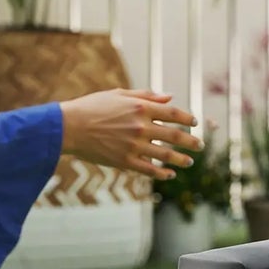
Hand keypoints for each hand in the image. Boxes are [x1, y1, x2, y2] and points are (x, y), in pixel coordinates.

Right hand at [59, 89, 199, 180]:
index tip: (195, 123)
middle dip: (191, 142)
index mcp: (141, 108)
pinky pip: (148, 169)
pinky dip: (162, 173)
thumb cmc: (92, 106)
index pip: (173, 114)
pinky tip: (170, 174)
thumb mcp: (119, 94)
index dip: (187, 119)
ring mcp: (133, 145)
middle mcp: (140, 126)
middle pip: (174, 135)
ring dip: (181, 159)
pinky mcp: (124, 161)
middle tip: (200, 146)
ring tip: (189, 162)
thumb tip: (169, 97)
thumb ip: (146, 95)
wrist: (68, 127)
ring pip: (165, 154)